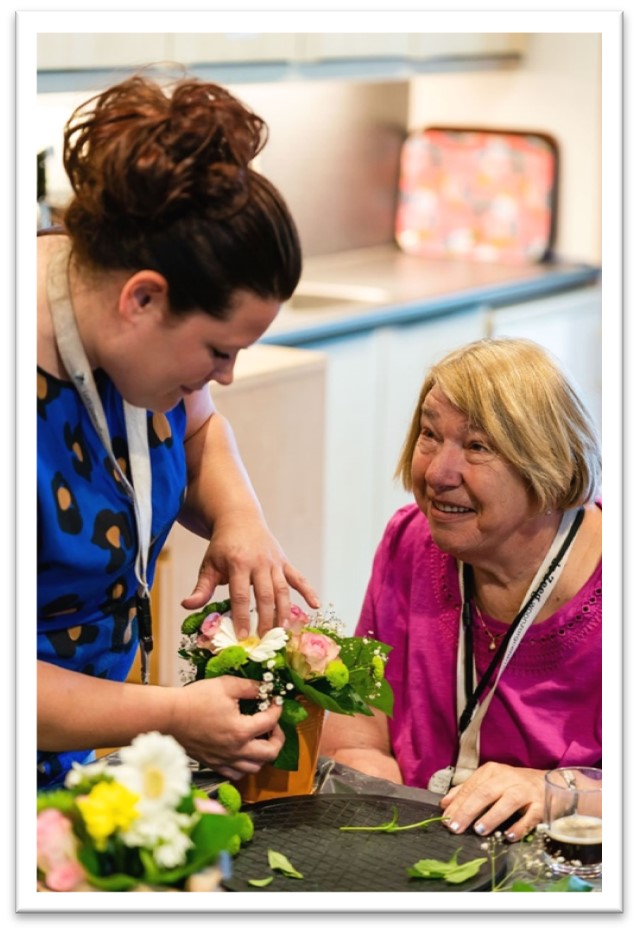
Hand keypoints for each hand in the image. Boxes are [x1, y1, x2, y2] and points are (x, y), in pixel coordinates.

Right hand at [173, 676, 284, 780]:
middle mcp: (236, 750)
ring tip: (260, 740)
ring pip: (255, 767)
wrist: (169, 717)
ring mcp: (224, 760)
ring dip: (263, 754)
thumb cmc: (195, 700)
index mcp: (241, 730)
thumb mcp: (225, 685)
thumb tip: (265, 688)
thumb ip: (249, 687)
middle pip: (270, 753)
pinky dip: (245, 766)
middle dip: (278, 738)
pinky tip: (243, 753)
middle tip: (274, 726)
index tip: (275, 702)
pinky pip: (236, 774)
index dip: (277, 709)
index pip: (270, 722)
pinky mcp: (214, 764)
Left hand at [181, 510, 319, 636]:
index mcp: (238, 563)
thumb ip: (201, 587)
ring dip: (284, 611)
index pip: (240, 595)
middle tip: (264, 639)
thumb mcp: (209, 565)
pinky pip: (298, 577)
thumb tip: (187, 605)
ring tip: (283, 631)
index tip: (243, 637)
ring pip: (282, 590)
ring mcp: (274, 562)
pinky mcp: (284, 561)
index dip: (242, 617)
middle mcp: (259, 562)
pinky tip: (316, 606)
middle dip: (265, 619)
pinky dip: (308, 591)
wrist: (240, 519)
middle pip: (265, 595)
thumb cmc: (222, 547)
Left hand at [439, 762, 545, 841]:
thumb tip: (444, 804)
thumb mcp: (489, 782)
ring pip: (507, 802)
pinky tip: (509, 836)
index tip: (446, 819)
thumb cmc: (514, 784)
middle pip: (485, 793)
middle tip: (456, 828)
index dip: (457, 803)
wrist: (550, 781)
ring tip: (479, 830)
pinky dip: (520, 826)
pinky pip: (530, 816)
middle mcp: (508, 778)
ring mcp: (525, 791)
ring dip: (492, 816)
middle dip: (468, 810)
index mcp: (492, 771)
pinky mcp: (540, 805)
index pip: (471, 787)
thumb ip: (467, 791)